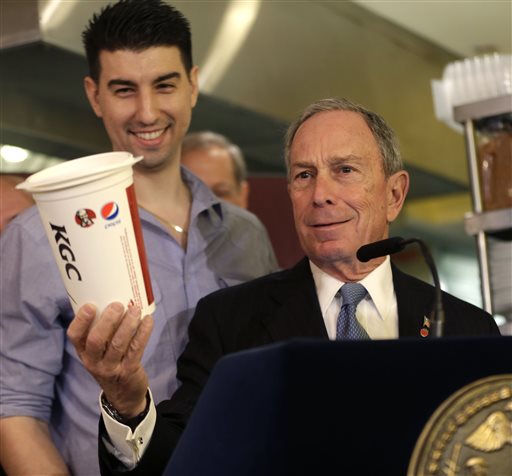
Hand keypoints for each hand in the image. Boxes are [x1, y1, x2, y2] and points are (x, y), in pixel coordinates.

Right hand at [67, 302, 153, 417]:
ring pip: (118, 343)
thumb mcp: (98, 352)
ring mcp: (110, 368)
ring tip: (135, 309)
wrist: (123, 395)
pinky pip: (136, 349)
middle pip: (96, 339)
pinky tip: (148, 320)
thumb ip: (101, 331)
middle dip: (108, 320)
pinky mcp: (128, 370)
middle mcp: (93, 361)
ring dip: (128, 324)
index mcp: (83, 352)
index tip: (91, 305)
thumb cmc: (110, 363)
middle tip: (118, 305)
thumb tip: (111, 300)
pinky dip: (143, 332)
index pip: (74, 336)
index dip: (81, 320)